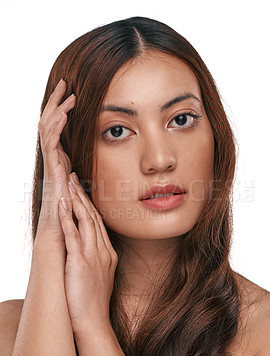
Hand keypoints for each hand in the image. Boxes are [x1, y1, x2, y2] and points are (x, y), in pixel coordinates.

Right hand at [36, 79, 75, 240]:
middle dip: (56, 101)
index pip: (59, 128)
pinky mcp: (51, 171)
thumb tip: (92, 168)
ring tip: (65, 91)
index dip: (64, 109)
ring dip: (57, 108)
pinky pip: (51, 145)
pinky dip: (56, 128)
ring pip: (48, 129)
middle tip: (64, 82)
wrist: (62, 230)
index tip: (73, 92)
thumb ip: (87, 174)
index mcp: (62, 159)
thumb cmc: (74, 212)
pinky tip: (65, 114)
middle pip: (51, 122)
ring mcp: (51, 163)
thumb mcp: (84, 187)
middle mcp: (54, 158)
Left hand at [58, 173, 117, 335]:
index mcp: (108, 254)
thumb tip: (88, 251)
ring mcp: (94, 256)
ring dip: (76, 201)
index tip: (82, 191)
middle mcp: (104, 251)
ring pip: (86, 221)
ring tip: (68, 184)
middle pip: (94, 217)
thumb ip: (97, 260)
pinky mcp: (81, 262)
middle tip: (74, 178)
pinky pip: (74, 235)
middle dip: (83, 196)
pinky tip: (63, 205)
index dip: (89, 205)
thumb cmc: (93, 303)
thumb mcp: (100, 276)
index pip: (99, 223)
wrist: (93, 323)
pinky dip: (68, 218)